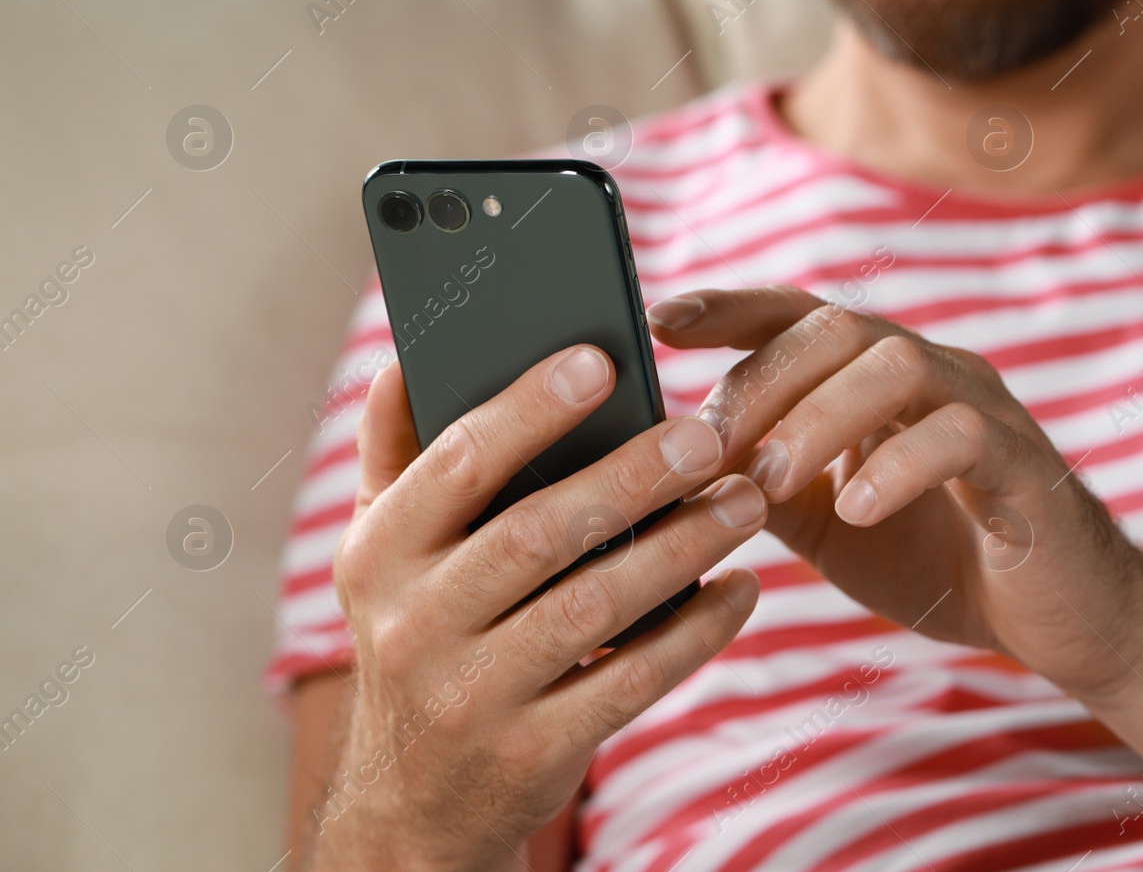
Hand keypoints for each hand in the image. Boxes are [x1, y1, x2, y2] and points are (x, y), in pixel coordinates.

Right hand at [311, 349, 765, 871]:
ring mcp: (473, 694)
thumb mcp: (382, 553)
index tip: (602, 359)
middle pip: (538, 533)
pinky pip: (629, 681)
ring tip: (746, 502)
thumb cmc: (420, 633)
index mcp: (379, 553)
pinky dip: (693, 633)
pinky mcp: (533, 752)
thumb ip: (395, 454)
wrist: (415, 802)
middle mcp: (415, 623)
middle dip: (631, 478)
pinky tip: (739, 589)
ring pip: (593, 607)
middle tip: (709, 437)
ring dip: (681, 549)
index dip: (530, 408)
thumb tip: (406, 356)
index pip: (458, 462)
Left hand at [648, 286, 1142, 705]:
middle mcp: (934, 374)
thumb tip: (675, 470)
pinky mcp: (1026, 467)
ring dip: (820, 417)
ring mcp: (985, 412)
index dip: (731, 309)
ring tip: (771, 481)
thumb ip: (763, 487)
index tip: (659, 322)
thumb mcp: (826, 522)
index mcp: (880, 380)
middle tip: (709, 445)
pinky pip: (962, 437)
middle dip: (763, 379)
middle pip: (839, 328)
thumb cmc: (939, 557)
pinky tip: (855, 508)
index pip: (798, 317)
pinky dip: (898, 466)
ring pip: (898, 365)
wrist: (1060, 621)